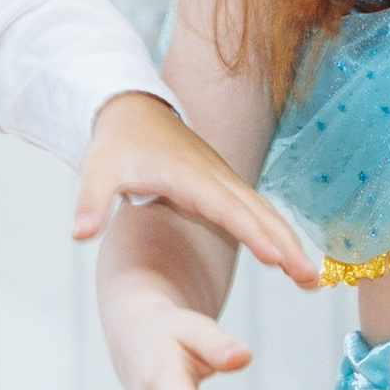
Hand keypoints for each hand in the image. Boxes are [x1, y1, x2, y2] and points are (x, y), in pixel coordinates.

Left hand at [73, 91, 319, 284]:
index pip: (227, 208)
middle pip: (260, 213)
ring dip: (291, 243)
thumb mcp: (98, 169)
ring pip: (266, 214)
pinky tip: (292, 258)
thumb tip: (78, 235)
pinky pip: (260, 212)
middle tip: (311, 280)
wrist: (134, 109)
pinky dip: (279, 234)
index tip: (277, 257)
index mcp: (189, 176)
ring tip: (311, 280)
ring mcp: (225, 180)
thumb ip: (91, 202)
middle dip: (288, 245)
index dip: (252, 232)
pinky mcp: (226, 186)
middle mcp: (216, 177)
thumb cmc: (116, 142)